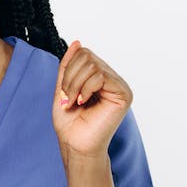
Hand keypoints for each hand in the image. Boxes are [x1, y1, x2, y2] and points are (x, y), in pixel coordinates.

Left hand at [51, 39, 132, 159]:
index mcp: (99, 77)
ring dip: (75, 85)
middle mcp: (111, 79)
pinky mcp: (123, 94)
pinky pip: (100, 76)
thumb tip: (77, 42)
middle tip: (67, 99)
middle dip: (70, 78)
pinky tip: (83, 103)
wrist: (75, 144)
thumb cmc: (70, 122)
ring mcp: (119, 85)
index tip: (63, 93)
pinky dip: (85, 89)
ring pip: (92, 66)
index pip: (83, 54)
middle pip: (87, 57)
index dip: (68, 69)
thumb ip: (69, 65)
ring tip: (74, 102)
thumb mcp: (63, 88)